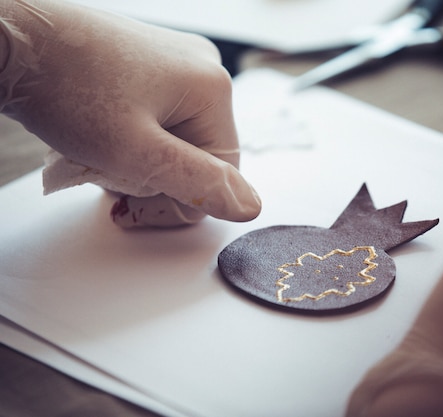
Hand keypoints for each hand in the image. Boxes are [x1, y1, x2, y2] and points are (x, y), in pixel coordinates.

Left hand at [0, 0, 260, 224]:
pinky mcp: (151, 67)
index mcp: (212, 89)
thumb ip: (198, 183)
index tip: (132, 206)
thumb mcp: (135, 152)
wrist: (11, 36)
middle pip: (198, 158)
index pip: (221, 174)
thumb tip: (249, 207)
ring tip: (95, 154)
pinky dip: (130, 141)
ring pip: (175, 144)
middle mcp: (202, 70)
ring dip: (137, 163)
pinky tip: (99, 136)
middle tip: (107, 175)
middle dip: (153, 180)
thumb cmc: (64, 86)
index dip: (177, 201)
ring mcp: (176, 65)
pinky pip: (157, 123)